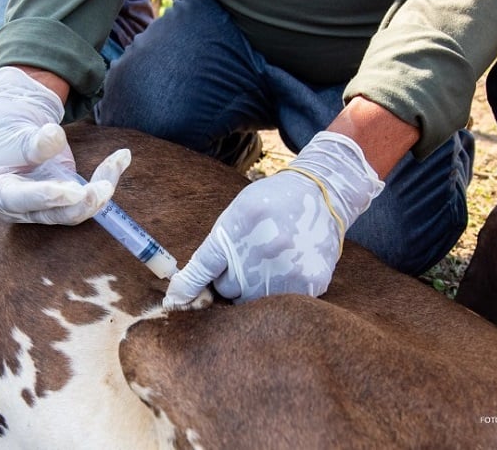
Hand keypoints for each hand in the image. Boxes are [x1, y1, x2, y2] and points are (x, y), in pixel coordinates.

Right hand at [0, 67, 129, 223]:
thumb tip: (54, 136)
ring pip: (76, 209)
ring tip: (118, 160)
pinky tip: (122, 156)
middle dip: (81, 204)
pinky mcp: (64, 198)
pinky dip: (106, 176)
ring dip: (100, 189)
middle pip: (53, 214)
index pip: (20, 200)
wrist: (10, 126)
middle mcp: (19, 208)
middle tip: (104, 188)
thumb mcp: (11, 133)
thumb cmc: (3, 133)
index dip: (46, 197)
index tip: (73, 191)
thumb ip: (31, 141)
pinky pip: (88, 195)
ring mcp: (43, 206)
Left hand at [163, 131, 383, 307]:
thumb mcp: (237, 213)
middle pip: (228, 289)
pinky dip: (281, 292)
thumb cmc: (272, 203)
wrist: (321, 194)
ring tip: (270, 264)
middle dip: (233, 280)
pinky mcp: (309, 284)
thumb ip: (217, 248)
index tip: (175, 302)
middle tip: (250, 259)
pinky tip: (289, 267)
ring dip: (256, 289)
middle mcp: (260, 252)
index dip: (187, 288)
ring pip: (254, 301)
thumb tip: (189, 290)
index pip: (203, 268)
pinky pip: (281, 302)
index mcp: (236, 230)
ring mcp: (286, 270)